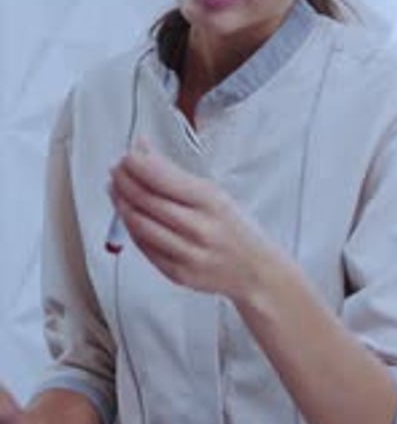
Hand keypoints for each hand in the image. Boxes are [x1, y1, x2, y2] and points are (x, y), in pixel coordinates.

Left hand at [108, 139, 283, 302]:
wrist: (254, 269)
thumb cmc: (233, 227)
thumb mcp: (213, 193)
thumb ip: (174, 173)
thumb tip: (143, 149)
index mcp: (209, 201)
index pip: (161, 178)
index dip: (136, 165)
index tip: (126, 156)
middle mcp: (198, 228)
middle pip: (146, 201)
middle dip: (124, 182)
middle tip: (116, 171)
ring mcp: (187, 254)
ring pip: (140, 225)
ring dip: (122, 204)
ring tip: (116, 190)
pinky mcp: (177, 274)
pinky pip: (144, 248)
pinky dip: (132, 228)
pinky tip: (128, 215)